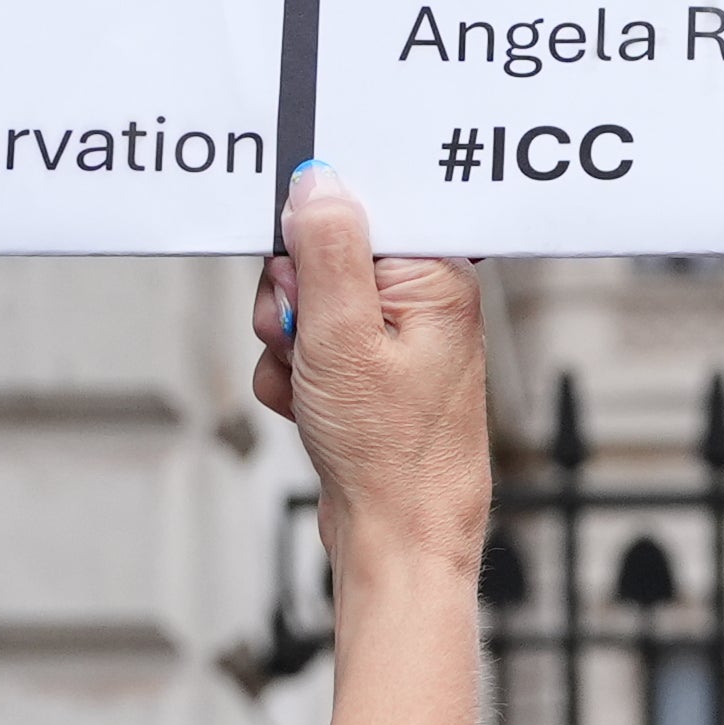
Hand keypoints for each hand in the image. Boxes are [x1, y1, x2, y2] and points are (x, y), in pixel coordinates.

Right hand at [255, 171, 488, 595]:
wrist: (397, 540)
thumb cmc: (392, 454)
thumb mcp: (343, 335)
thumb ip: (327, 249)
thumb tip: (318, 184)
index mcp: (435, 277)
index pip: (359, 213)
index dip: (313, 242)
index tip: (296, 273)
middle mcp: (422, 304)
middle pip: (322, 260)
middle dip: (292, 304)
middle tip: (301, 340)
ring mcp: (394, 343)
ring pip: (304, 310)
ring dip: (288, 348)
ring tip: (312, 386)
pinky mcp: (370, 377)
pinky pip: (306, 354)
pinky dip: (294, 380)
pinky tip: (311, 409)